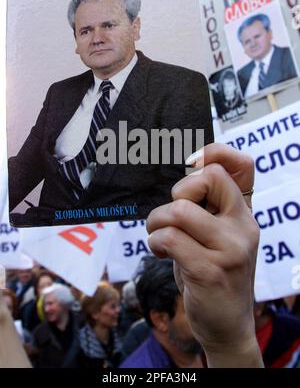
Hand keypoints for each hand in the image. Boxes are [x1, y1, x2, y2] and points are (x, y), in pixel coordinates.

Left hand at [147, 143, 262, 366]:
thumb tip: (184, 174)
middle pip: (208, 178)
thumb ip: (207, 208)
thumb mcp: (217, 237)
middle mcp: (243, 227)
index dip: (215, 153)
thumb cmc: (213, 272)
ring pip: (180, 210)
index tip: (191, 162)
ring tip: (159, 235)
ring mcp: (230, 249)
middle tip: (172, 215)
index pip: (242, 166)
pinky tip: (161, 252)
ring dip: (157, 221)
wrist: (227, 324)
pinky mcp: (210, 270)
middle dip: (179, 191)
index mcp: (244, 214)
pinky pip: (169, 237)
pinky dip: (155, 241)